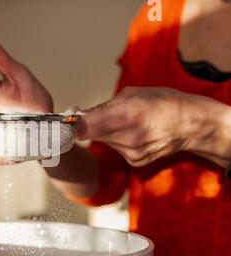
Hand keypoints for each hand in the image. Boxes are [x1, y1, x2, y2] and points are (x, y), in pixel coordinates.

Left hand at [78, 86, 230, 167]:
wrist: (191, 125)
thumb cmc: (163, 102)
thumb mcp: (131, 94)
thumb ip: (103, 107)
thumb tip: (77, 114)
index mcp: (125, 115)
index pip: (83, 128)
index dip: (69, 125)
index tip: (64, 121)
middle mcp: (126, 138)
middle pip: (89, 135)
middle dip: (86, 125)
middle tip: (89, 115)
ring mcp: (130, 153)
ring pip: (101, 141)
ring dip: (103, 131)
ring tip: (122, 122)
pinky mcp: (134, 162)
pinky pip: (115, 148)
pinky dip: (116, 140)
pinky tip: (132, 133)